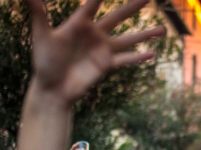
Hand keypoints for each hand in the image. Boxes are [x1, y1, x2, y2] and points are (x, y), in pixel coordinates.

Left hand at [25, 0, 165, 104]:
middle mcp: (95, 34)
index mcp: (79, 23)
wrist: (52, 90)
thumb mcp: (40, 36)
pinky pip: (126, 60)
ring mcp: (103, 50)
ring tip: (163, 29)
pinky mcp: (107, 65)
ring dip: (145, 34)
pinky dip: (139, 58)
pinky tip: (153, 53)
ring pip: (129, 39)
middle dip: (134, 6)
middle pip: (118, 17)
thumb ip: (37, 13)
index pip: (94, 3)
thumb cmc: (43, 62)